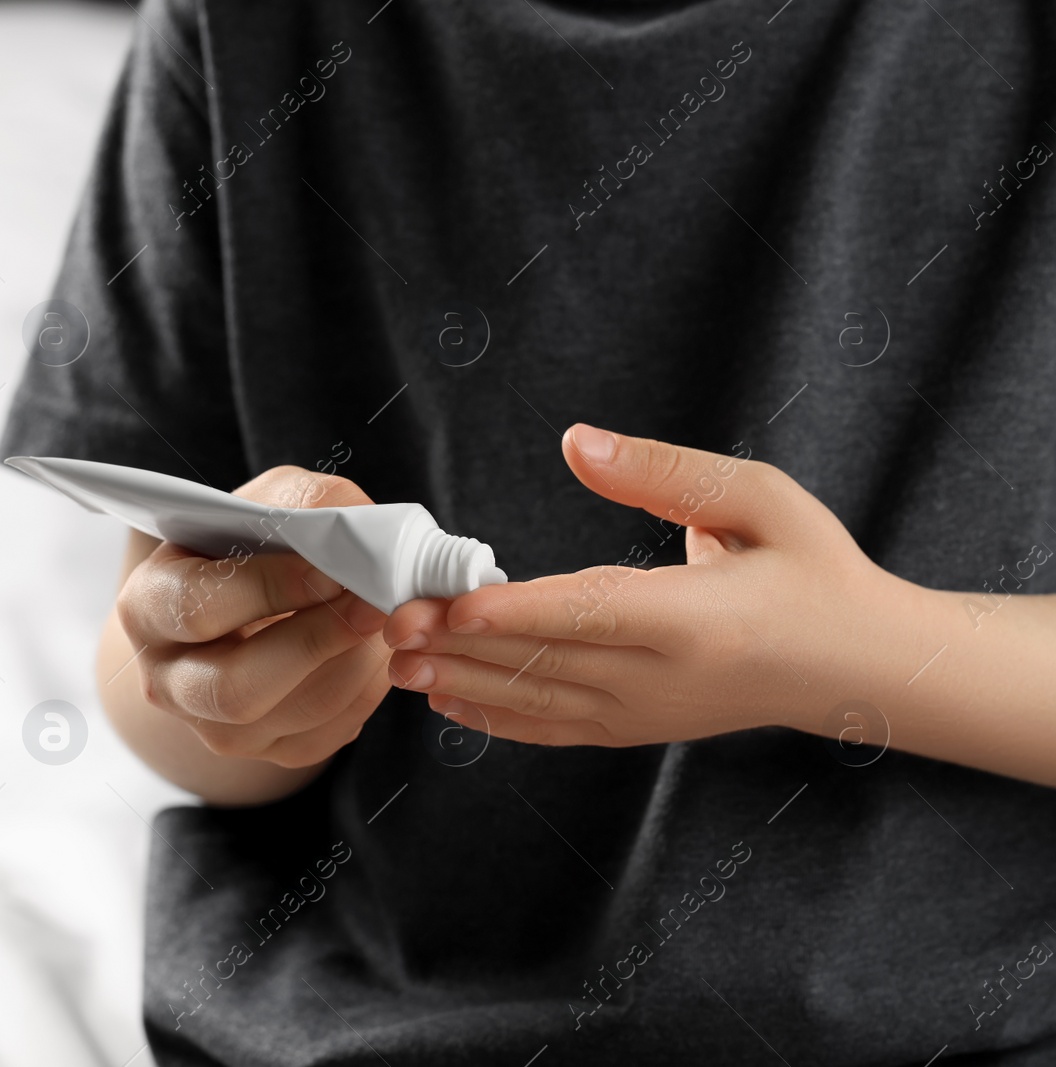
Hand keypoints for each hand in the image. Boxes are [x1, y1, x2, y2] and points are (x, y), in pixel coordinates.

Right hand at [117, 466, 391, 767]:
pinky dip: (365, 690)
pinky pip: (325, 734)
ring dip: (354, 664)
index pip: (198, 608)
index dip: (269, 589)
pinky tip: (373, 649)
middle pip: (235, 688)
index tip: (331, 569)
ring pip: (294, 714)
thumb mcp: (270, 502)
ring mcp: (212, 727)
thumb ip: (309, 504)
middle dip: (317, 642)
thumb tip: (359, 533)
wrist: (250, 597)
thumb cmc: (257, 541)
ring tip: (386, 617)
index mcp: (148, 606)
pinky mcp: (264, 751)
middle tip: (374, 603)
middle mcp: (166, 680)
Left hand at [382, 425, 946, 746]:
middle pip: (546, 662)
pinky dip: (497, 717)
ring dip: (462, 681)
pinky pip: (555, 729)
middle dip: (458, 644)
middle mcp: (665, 677)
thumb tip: (576, 443)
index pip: (590, 614)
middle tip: (387, 623)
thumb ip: (663, 473)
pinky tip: (447, 700)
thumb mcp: (759, 499)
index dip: (514, 612)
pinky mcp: (638, 728)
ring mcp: (648, 712)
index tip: (447, 605)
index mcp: (699, 619)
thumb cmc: (812, 568)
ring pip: (540, 701)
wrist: (857, 665)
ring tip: (394, 663)